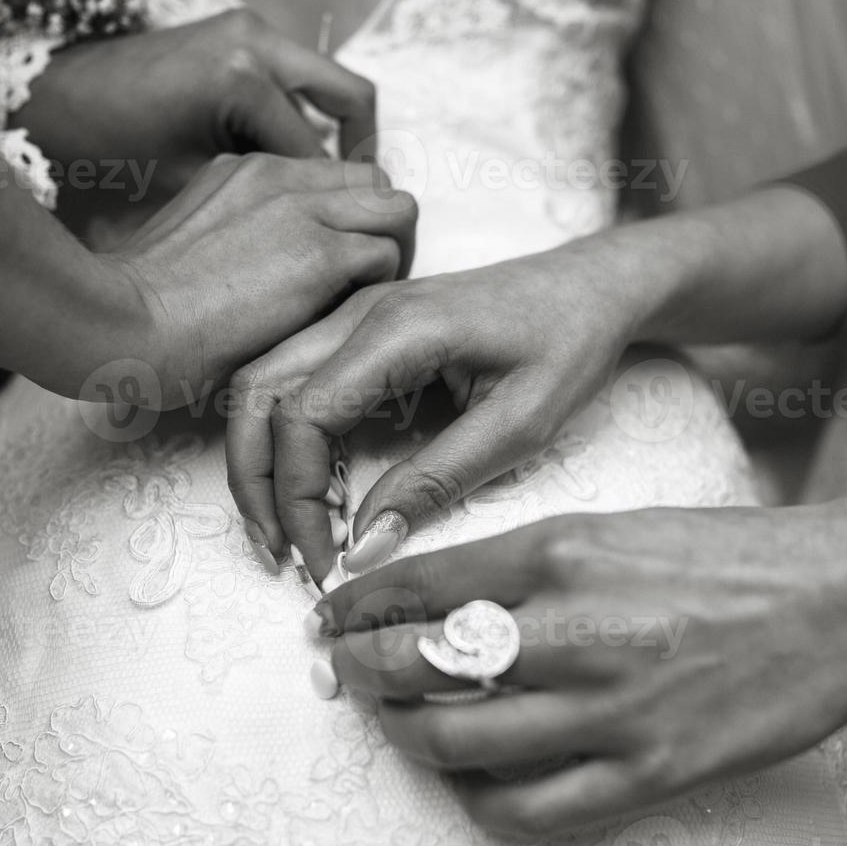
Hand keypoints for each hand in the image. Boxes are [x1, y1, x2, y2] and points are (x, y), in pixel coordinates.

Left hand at [17, 8, 378, 198]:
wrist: (48, 100)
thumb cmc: (105, 153)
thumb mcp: (189, 186)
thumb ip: (260, 196)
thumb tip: (323, 221)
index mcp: (243, 79)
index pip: (320, 155)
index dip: (337, 206)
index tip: (350, 241)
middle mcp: (254, 42)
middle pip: (350, 99)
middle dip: (361, 156)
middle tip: (361, 208)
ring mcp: (247, 30)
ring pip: (325, 87)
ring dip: (331, 136)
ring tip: (326, 193)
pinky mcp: (235, 33)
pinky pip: (293, 81)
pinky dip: (299, 120)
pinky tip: (283, 168)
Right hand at [69, 152, 416, 409]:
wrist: (116, 322)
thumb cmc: (136, 309)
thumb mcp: (188, 247)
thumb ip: (236, 241)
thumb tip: (266, 278)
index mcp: (243, 171)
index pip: (331, 177)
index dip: (348, 220)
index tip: (336, 269)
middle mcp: (278, 176)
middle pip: (374, 181)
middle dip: (384, 231)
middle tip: (365, 286)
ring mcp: (302, 210)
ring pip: (397, 209)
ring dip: (393, 256)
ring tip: (364, 304)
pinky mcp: (319, 254)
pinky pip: (386, 256)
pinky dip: (381, 291)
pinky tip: (347, 324)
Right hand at [225, 241, 650, 577]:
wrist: (591, 287)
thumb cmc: (569, 344)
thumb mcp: (519, 426)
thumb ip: (436, 484)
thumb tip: (362, 547)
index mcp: (399, 329)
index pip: (302, 416)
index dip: (298, 497)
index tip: (323, 557)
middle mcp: (360, 311)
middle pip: (256, 393)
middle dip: (255, 481)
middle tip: (279, 553)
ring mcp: (354, 313)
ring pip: (263, 383)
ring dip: (262, 459)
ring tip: (290, 531)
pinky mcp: (360, 328)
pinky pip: (294, 378)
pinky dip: (288, 437)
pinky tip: (322, 490)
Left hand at [316, 505, 846, 838]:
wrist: (837, 600)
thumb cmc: (725, 554)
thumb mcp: (611, 527)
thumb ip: (522, 565)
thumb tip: (436, 601)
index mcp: (560, 551)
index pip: (418, 584)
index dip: (355, 606)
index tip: (331, 617)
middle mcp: (573, 629)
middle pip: (417, 665)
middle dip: (359, 670)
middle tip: (344, 671)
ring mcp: (609, 709)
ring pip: (457, 742)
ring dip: (407, 736)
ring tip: (398, 723)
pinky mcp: (647, 772)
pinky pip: (530, 809)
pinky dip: (482, 802)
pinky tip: (473, 784)